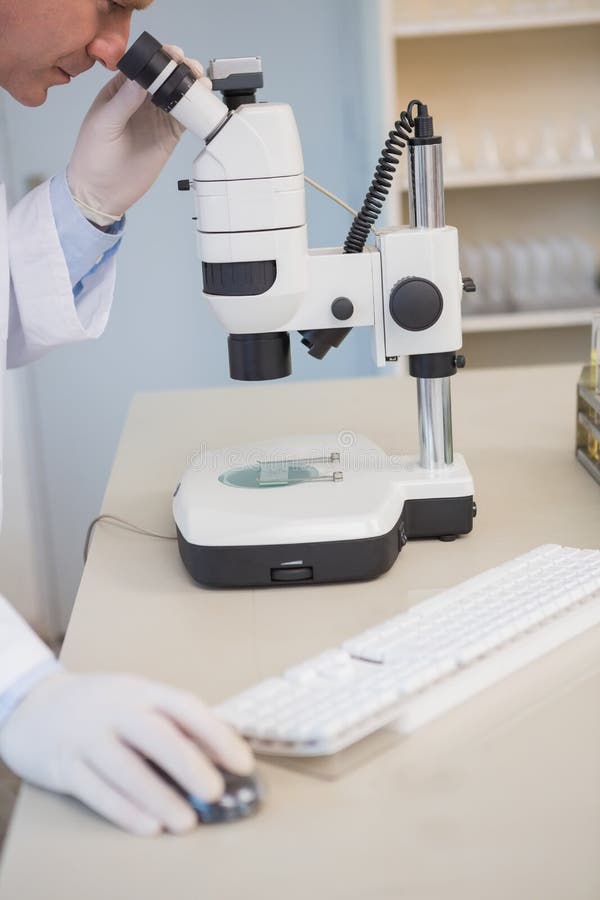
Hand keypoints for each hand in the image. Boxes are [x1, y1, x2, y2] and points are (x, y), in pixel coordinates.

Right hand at [0, 670, 253, 835]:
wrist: (35, 705)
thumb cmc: (102, 708)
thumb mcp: (138, 701)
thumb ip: (174, 725)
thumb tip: (220, 759)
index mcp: (143, 692)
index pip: (185, 707)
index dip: (216, 734)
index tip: (242, 762)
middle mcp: (116, 710)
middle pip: (155, 735)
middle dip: (188, 764)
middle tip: (216, 792)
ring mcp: (88, 736)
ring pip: (125, 767)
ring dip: (158, 797)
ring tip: (186, 822)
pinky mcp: (64, 765)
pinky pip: (96, 790)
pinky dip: (124, 810)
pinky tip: (148, 825)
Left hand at [67, 46, 209, 225]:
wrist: (101, 192)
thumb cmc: (92, 157)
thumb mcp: (103, 124)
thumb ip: (123, 101)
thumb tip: (142, 81)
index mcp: (120, 91)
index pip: (142, 67)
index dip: (158, 58)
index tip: (172, 54)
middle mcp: (140, 101)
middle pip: (164, 78)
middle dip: (179, 69)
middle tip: (191, 68)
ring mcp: (155, 119)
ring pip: (177, 96)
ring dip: (190, 87)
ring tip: (201, 83)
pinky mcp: (167, 137)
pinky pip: (184, 119)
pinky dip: (194, 111)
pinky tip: (200, 105)